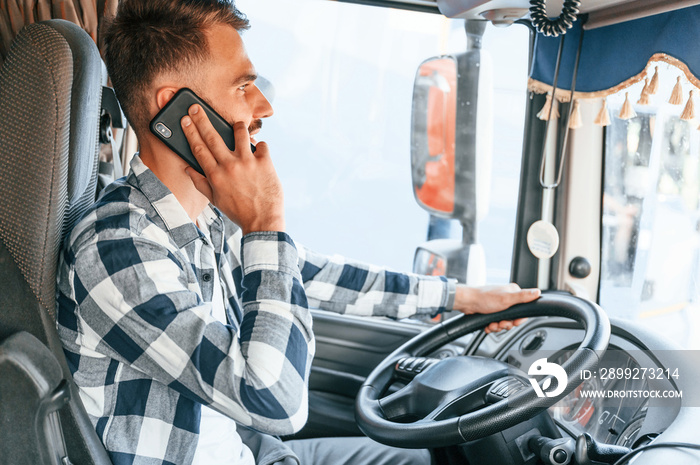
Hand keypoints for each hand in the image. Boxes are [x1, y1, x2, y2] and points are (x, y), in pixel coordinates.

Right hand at [181, 104, 283, 234]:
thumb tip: (188, 169)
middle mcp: (230, 166)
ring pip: (240, 133)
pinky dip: (260, 147)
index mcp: (215, 175)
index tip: (185, 119)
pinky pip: (262, 145)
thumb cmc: (238, 211)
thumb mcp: (215, 200)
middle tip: (196, 107)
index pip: (199, 148)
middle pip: (212, 137)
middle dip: (202, 119)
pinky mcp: (265, 162)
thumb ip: (200, 183)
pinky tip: (259, 153)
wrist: (263, 221)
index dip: (191, 132)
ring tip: (236, 126)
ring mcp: (248, 162)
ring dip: (237, 126)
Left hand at [452, 284, 539, 333]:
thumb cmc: (484, 298)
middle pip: (514, 317)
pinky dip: (492, 326)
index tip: (514, 322)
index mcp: (513, 292)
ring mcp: (498, 305)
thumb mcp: (506, 299)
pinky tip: (488, 325)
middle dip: (506, 323)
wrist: (466, 302)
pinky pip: (496, 322)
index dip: (519, 318)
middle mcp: (506, 298)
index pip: (524, 308)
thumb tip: (537, 292)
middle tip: (500, 323)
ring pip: (504, 321)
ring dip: (498, 326)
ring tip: (492, 324)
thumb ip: (522, 297)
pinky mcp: (491, 311)